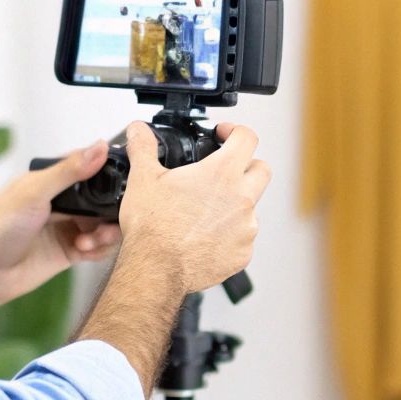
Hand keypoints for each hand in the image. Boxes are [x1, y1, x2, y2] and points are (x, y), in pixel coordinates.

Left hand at [0, 140, 124, 303]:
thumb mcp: (33, 193)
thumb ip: (68, 171)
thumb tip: (99, 147)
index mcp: (53, 180)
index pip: (92, 167)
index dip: (110, 173)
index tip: (125, 182)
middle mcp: (64, 202)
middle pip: (104, 198)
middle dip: (111, 210)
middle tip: (106, 220)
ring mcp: (69, 227)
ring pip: (105, 224)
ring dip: (105, 232)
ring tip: (89, 240)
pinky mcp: (72, 251)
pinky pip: (99, 247)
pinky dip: (99, 249)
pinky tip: (84, 251)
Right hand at [117, 121, 270, 294]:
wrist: (156, 269)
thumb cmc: (153, 227)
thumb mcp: (143, 178)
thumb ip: (144, 147)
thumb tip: (139, 130)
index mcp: (222, 174)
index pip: (247, 138)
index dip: (235, 131)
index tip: (223, 135)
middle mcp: (242, 199)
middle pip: (261, 169)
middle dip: (246, 164)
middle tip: (224, 171)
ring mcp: (246, 228)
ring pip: (253, 207)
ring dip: (236, 203)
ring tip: (208, 210)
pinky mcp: (243, 253)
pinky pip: (244, 237)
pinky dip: (231, 234)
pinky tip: (208, 236)